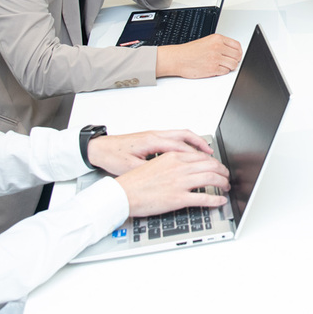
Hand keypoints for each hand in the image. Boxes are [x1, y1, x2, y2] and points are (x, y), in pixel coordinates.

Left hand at [86, 129, 215, 175]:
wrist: (99, 148)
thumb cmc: (112, 156)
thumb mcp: (131, 167)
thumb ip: (150, 170)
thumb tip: (167, 178)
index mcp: (152, 141)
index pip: (180, 146)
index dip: (195, 155)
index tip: (207, 164)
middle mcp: (155, 135)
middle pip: (185, 136)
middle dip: (201, 146)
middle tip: (213, 158)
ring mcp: (154, 135)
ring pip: (181, 135)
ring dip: (195, 143)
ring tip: (207, 154)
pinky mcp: (152, 139)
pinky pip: (174, 138)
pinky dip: (186, 144)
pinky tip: (190, 153)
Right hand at [114, 150, 230, 217]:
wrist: (123, 194)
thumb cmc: (135, 181)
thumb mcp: (156, 163)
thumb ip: (173, 163)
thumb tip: (187, 167)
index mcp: (173, 157)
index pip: (202, 156)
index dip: (215, 162)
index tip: (218, 166)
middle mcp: (179, 167)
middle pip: (211, 165)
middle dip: (223, 171)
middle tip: (226, 176)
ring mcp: (180, 183)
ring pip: (211, 178)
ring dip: (223, 183)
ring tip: (226, 187)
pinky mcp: (178, 198)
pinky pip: (204, 198)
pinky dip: (216, 200)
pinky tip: (220, 201)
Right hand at [155, 34, 242, 77]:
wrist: (178, 58)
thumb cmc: (190, 51)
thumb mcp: (207, 41)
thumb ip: (220, 44)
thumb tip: (233, 51)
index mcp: (217, 39)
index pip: (237, 45)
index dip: (239, 52)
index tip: (237, 55)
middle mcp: (217, 47)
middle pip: (237, 56)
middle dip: (235, 60)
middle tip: (230, 61)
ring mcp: (215, 58)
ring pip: (233, 65)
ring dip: (229, 67)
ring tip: (222, 65)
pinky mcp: (213, 69)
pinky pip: (225, 72)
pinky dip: (222, 72)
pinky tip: (216, 69)